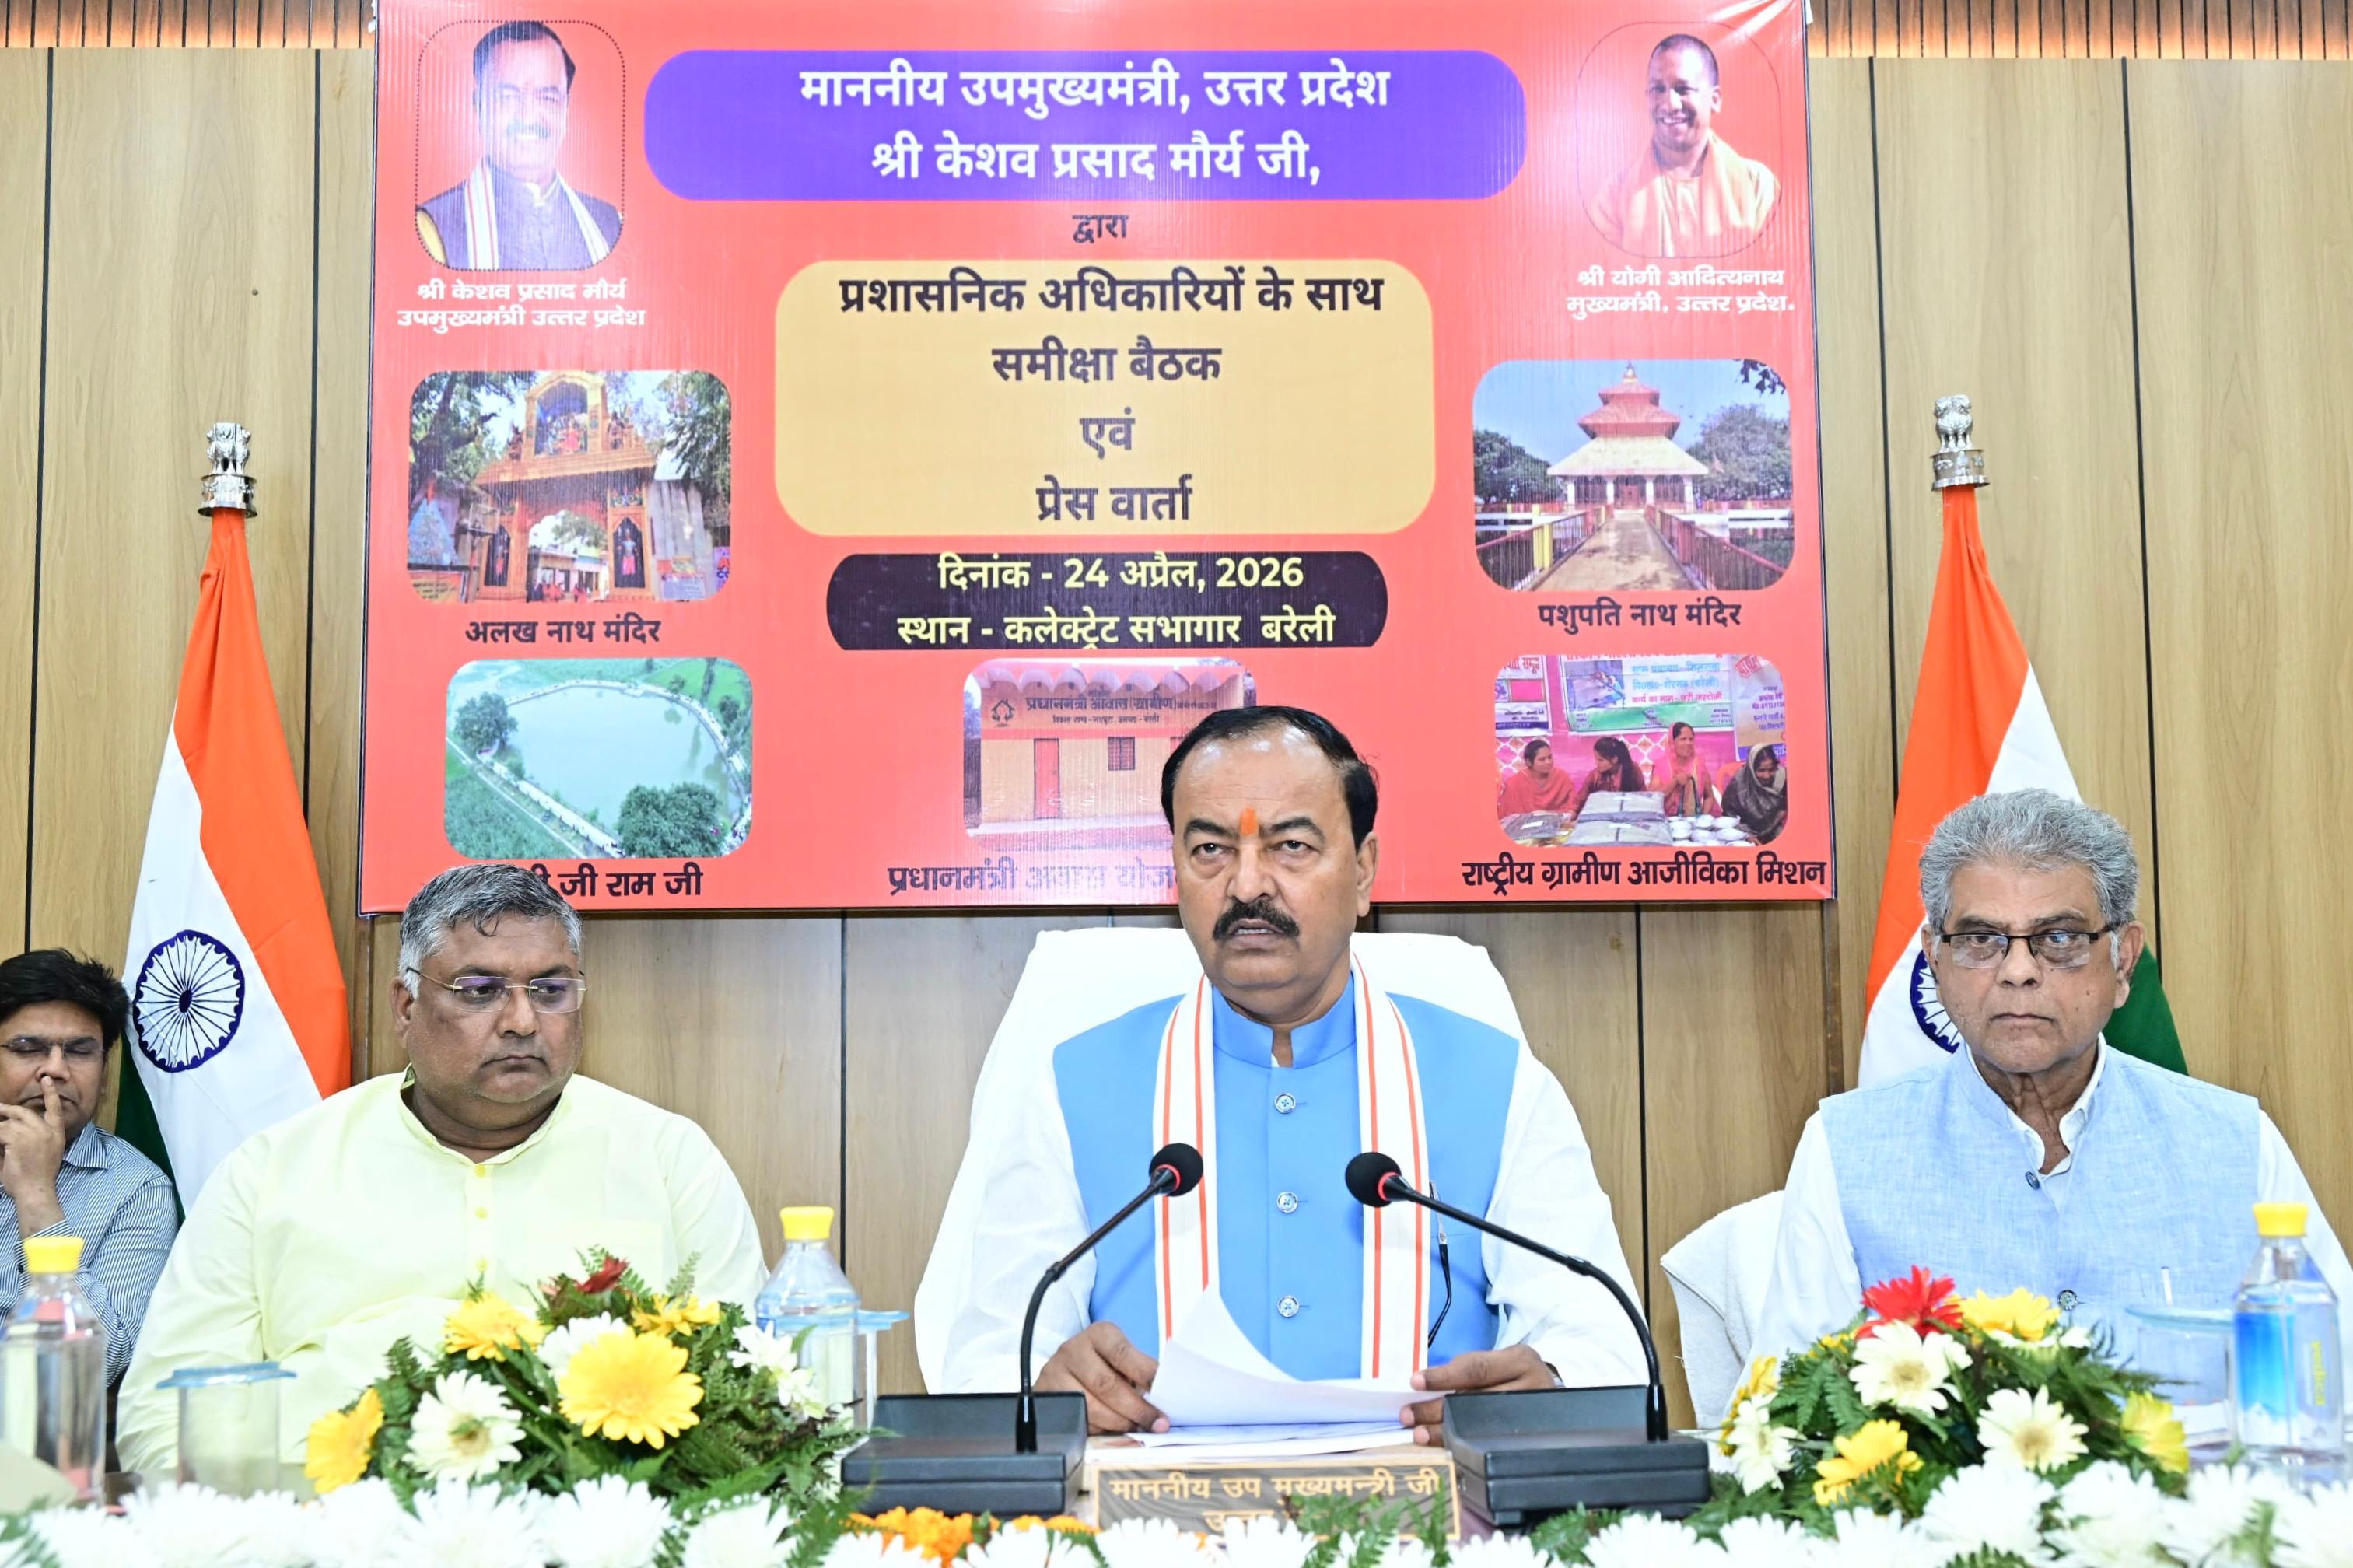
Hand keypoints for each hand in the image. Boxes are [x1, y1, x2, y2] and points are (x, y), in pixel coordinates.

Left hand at [0, 1082, 69, 1233]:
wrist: (36, 1190)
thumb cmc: (38, 1178)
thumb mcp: (44, 1154)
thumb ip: (34, 1139)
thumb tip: (15, 1129)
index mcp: (56, 1134)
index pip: (54, 1109)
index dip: (50, 1093)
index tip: (45, 1080)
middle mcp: (46, 1131)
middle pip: (24, 1112)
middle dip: (8, 1109)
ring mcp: (33, 1134)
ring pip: (8, 1123)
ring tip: (0, 1138)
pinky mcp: (17, 1139)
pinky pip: (1, 1131)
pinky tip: (0, 1146)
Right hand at [1036, 1321, 1167, 1434]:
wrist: (1067, 1368)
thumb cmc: (1104, 1364)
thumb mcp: (1122, 1359)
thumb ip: (1140, 1373)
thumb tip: (1164, 1397)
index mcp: (1099, 1334)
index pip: (1122, 1353)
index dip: (1144, 1374)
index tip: (1163, 1392)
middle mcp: (1073, 1350)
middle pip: (1106, 1384)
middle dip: (1135, 1408)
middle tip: (1156, 1423)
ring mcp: (1055, 1373)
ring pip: (1090, 1405)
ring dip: (1118, 1422)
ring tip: (1136, 1428)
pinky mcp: (1046, 1395)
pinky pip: (1075, 1419)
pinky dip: (1098, 1429)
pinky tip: (1112, 1430)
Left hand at [1397, 1345, 1558, 1445]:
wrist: (1546, 1393)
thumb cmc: (1511, 1375)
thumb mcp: (1497, 1362)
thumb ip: (1467, 1370)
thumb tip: (1420, 1386)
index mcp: (1521, 1360)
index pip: (1477, 1368)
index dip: (1444, 1376)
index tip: (1415, 1382)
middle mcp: (1532, 1387)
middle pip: (1477, 1401)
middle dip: (1438, 1409)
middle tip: (1409, 1414)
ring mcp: (1535, 1417)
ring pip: (1481, 1427)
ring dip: (1445, 1432)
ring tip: (1420, 1433)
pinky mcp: (1531, 1440)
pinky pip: (1489, 1445)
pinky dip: (1462, 1446)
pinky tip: (1443, 1447)